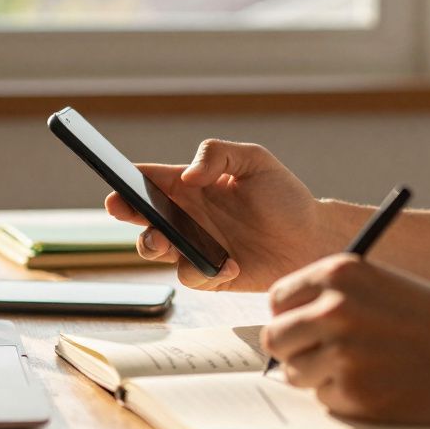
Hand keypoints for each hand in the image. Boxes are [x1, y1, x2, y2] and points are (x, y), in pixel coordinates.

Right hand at [104, 139, 333, 290]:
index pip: (150, 180)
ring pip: (155, 248)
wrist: (311, 239)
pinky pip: (190, 274)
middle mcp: (186, 216)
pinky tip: (231, 264)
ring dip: (153, 244)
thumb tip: (188, 175)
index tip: (118, 185)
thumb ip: (218, 154)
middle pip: (141, 215)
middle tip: (127, 212)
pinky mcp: (210, 274)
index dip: (128, 181)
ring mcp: (195, 245)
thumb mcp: (255, 160)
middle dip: (127, 213)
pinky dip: (204, 270)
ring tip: (165, 241)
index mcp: (190, 185)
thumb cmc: (284, 196)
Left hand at [261, 255, 429, 424]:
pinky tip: (383, 384)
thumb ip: (334, 296)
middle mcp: (334, 308)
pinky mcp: (355, 394)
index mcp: (341, 272)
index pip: (279, 297)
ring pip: (296, 371)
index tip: (301, 325)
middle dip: (292, 348)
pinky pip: (324, 398)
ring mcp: (342, 353)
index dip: (288, 315)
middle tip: (319, 355)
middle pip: (276, 336)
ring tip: (366, 366)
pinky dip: (345, 397)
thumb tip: (283, 322)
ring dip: (319, 374)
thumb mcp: (385, 285)